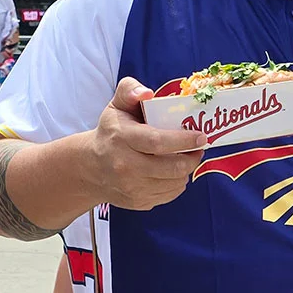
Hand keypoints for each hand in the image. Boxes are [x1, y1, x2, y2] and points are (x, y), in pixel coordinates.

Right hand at [86, 77, 206, 210]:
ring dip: (186, 170)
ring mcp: (131, 187)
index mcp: (122, 138)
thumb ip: (130, 90)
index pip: (157, 142)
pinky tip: (173, 171)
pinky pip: (168, 194)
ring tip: (187, 157)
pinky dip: (177, 183)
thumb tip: (147, 93)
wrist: (91, 167)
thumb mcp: (116, 106)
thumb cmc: (111, 132)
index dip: (183, 141)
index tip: (201, 137)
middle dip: (192, 158)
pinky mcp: (137, 202)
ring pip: (173, 183)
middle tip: (199, 148)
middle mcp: (124, 166)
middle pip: (170, 167)